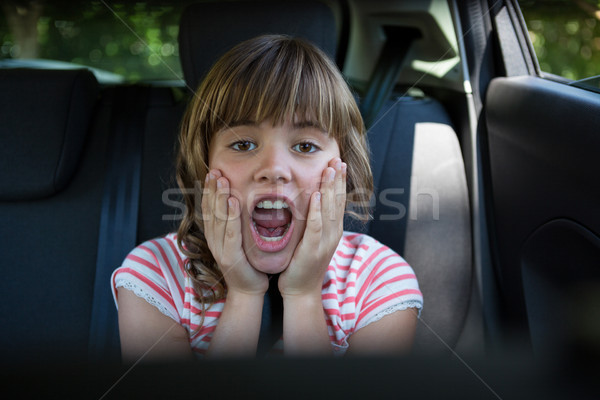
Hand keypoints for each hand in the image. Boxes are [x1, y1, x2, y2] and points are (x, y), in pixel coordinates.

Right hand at [202, 170, 268, 295]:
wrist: (249, 288)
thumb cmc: (247, 262)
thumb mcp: (238, 238)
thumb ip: (235, 221)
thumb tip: (237, 198)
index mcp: (214, 235)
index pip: (208, 208)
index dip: (209, 189)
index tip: (212, 172)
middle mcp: (213, 240)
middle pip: (210, 209)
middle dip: (212, 188)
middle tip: (215, 170)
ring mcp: (220, 249)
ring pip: (218, 218)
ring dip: (220, 197)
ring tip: (222, 180)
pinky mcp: (230, 256)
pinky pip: (231, 233)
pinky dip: (232, 216)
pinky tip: (234, 202)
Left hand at [278, 158, 345, 296]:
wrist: (300, 289)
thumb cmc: (302, 263)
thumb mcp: (312, 238)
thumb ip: (315, 221)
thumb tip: (313, 200)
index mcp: (333, 230)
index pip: (338, 201)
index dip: (339, 182)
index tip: (339, 163)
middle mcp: (333, 234)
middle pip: (337, 202)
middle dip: (338, 179)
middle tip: (338, 159)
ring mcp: (325, 242)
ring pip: (329, 210)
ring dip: (329, 189)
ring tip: (330, 170)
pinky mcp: (312, 250)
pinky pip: (315, 226)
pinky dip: (316, 210)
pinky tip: (314, 195)